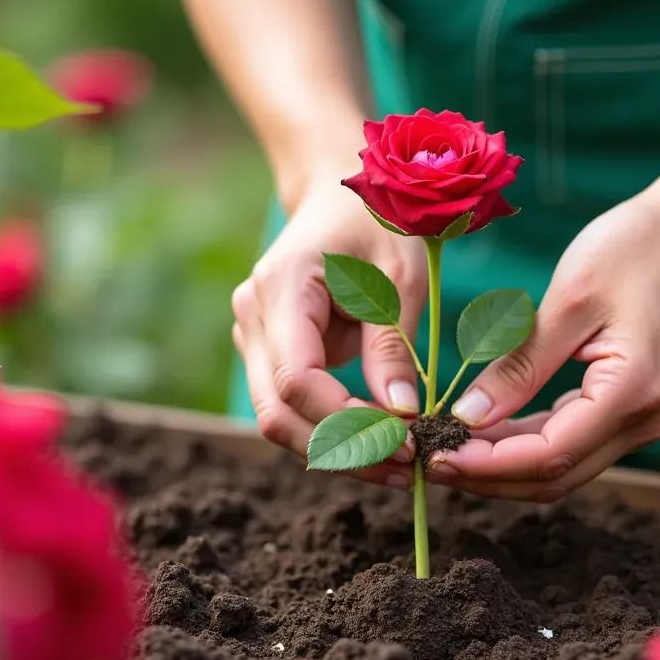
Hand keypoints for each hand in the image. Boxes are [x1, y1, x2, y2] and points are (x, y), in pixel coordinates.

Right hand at [232, 178, 426, 486]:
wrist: (338, 191)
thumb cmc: (375, 221)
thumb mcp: (398, 276)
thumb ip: (391, 345)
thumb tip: (398, 416)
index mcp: (282, 287)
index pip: (297, 379)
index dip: (346, 420)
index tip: (405, 439)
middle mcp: (253, 316)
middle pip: (276, 412)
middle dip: (340, 450)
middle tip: (406, 468)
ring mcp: (253, 336)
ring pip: (278, 419)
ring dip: (336, 450)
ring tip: (400, 464)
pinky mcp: (268, 352)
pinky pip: (292, 407)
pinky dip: (332, 432)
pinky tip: (382, 444)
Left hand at [426, 184, 659, 500]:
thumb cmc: (635, 249)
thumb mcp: (569, 300)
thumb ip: (520, 364)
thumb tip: (468, 416)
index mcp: (632, 393)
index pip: (548, 455)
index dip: (487, 465)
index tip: (434, 456)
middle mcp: (642, 421)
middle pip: (554, 477)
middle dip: (488, 476)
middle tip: (427, 460)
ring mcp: (639, 420)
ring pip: (560, 468)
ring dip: (502, 466)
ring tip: (445, 448)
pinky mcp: (628, 408)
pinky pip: (569, 443)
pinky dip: (523, 445)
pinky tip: (482, 432)